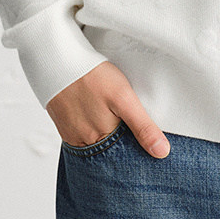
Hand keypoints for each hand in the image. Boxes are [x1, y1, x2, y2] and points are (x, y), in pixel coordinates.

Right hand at [46, 61, 170, 157]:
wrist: (58, 61)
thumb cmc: (92, 77)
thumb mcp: (124, 98)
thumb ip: (142, 126)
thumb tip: (161, 152)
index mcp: (102, 140)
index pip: (126, 156)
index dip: (138, 150)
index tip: (150, 146)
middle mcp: (85, 144)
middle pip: (111, 152)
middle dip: (123, 145)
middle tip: (131, 128)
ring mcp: (73, 137)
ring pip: (97, 145)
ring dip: (108, 137)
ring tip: (115, 120)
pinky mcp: (65, 128)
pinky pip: (83, 137)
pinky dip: (94, 131)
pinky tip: (99, 117)